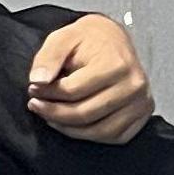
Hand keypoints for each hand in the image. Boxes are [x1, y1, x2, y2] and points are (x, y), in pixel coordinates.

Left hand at [28, 16, 151, 143]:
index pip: (72, 91)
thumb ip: (48, 57)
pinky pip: (112, 136)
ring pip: (97, 131)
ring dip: (67, 128)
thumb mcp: (63, 38)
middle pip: (83, 114)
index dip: (46, 93)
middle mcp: (133, 85)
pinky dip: (88, 134)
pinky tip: (72, 123)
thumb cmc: (86, 40)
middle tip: (36, 104)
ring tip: (50, 114)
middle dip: (52, 112)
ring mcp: (141, 102)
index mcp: (116, 65)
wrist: (113, 40)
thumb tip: (38, 81)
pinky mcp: (141, 114)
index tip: (33, 88)